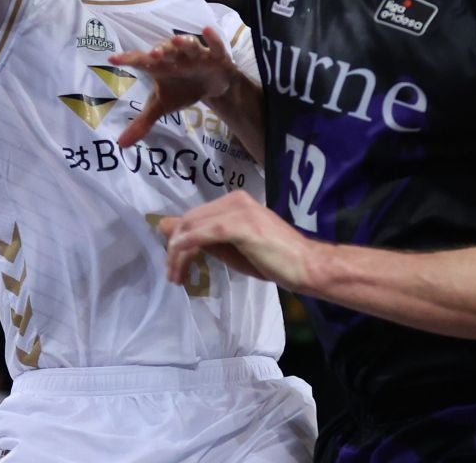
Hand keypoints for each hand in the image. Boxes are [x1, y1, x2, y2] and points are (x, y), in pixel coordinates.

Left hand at [109, 26, 237, 148]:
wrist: (210, 85)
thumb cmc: (181, 89)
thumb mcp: (162, 106)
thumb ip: (142, 123)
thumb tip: (121, 144)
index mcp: (159, 66)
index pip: (140, 62)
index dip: (127, 60)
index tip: (112, 60)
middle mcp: (175, 57)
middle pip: (166, 50)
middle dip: (161, 51)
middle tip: (154, 54)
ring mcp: (195, 54)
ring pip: (188, 45)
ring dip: (183, 42)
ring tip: (177, 40)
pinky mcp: (215, 56)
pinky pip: (214, 45)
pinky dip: (212, 39)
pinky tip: (207, 30)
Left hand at [157, 190, 314, 291]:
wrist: (307, 265)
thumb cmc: (274, 260)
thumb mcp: (232, 249)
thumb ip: (204, 240)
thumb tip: (169, 229)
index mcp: (233, 202)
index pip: (194, 217)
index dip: (177, 240)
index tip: (173, 265)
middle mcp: (234, 200)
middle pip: (189, 220)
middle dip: (173, 249)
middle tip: (172, 275)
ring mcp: (239, 210)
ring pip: (193, 227)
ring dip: (177, 253)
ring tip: (176, 276)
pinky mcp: (241, 225)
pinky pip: (205, 233)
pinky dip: (187, 244)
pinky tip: (179, 256)